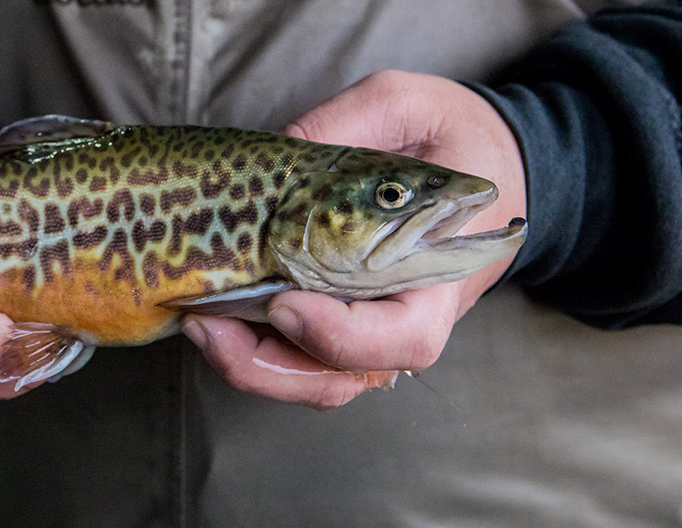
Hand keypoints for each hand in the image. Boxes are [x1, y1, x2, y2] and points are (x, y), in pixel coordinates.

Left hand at [182, 70, 526, 409]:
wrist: (484, 162)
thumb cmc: (450, 135)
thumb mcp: (403, 104)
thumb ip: (344, 123)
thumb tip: (274, 150)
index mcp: (442, 271)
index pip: (405, 336)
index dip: (342, 337)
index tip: (285, 304)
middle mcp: (407, 314)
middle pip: (346, 376)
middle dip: (269, 366)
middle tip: (208, 327)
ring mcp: (371, 327)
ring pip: (313, 380)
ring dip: (248, 366)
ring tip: (197, 325)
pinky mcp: (336, 323)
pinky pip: (295, 360)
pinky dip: (249, 352)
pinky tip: (208, 318)